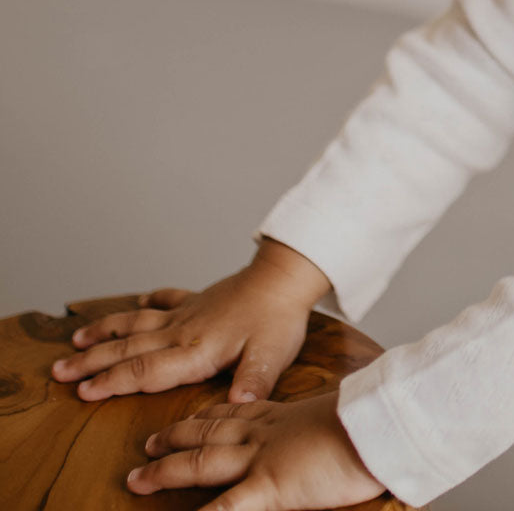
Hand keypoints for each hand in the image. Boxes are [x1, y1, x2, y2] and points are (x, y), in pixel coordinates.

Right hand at [51, 240, 329, 403]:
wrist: (287, 274)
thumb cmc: (279, 317)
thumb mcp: (271, 356)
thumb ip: (252, 382)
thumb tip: (239, 406)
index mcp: (196, 350)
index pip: (146, 370)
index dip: (114, 382)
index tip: (84, 391)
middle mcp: (184, 331)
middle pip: (130, 348)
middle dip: (93, 361)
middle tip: (59, 371)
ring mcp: (190, 313)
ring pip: (139, 324)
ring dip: (108, 331)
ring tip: (77, 340)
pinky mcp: (201, 299)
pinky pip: (168, 299)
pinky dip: (151, 301)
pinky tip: (140, 302)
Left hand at [126, 391, 385, 509]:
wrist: (379, 423)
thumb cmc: (374, 421)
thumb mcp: (346, 419)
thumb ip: (328, 428)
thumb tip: (330, 437)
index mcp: (286, 417)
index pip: (240, 412)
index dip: (211, 414)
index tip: (193, 416)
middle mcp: (267, 434)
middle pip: (212, 432)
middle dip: (177, 437)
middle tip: (148, 444)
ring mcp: (263, 459)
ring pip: (204, 461)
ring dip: (168, 470)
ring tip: (138, 478)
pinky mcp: (269, 487)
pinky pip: (225, 507)